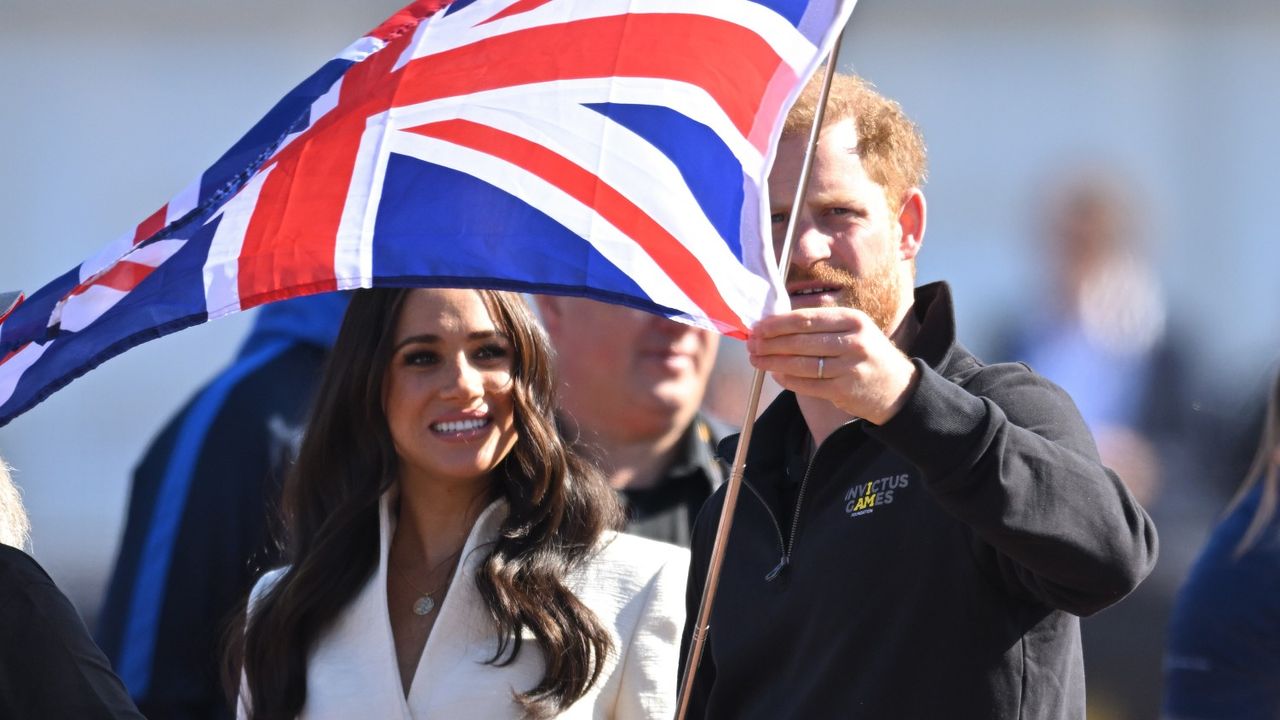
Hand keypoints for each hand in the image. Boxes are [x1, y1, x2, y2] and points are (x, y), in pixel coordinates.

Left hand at [747, 307, 918, 424]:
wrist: (898, 389)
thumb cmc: (868, 355)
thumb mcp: (854, 330)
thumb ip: (822, 326)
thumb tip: (777, 325)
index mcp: (853, 320)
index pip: (806, 319)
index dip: (778, 323)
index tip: (758, 326)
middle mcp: (853, 341)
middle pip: (800, 340)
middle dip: (770, 342)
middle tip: (751, 343)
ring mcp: (849, 366)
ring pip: (800, 363)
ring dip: (773, 361)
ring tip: (756, 359)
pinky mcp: (844, 389)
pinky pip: (807, 384)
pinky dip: (787, 379)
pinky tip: (775, 374)